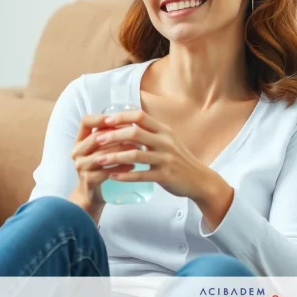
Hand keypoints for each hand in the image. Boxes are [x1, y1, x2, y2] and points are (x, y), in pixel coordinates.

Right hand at [69, 114, 138, 210]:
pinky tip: (133, 166)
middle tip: (137, 135)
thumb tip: (133, 117)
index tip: (120, 118)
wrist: (92, 194)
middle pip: (96, 137)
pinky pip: (106, 172)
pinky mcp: (88, 180)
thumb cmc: (101, 167)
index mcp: (80, 140)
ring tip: (138, 150)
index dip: (102, 118)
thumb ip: (110, 134)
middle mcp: (77, 152)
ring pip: (102, 155)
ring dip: (122, 151)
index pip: (86, 121)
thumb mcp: (102, 149)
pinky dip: (121, 168)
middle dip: (118, 135)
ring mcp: (80, 167)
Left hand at [94, 110, 230, 206]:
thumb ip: (151, 133)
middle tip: (97, 140)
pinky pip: (141, 175)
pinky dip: (125, 175)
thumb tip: (127, 124)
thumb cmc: (179, 160)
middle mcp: (165, 142)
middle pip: (135, 133)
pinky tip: (112, 176)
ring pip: (135, 155)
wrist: (199, 179)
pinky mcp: (165, 176)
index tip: (106, 121)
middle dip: (113, 136)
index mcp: (164, 131)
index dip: (122, 117)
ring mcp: (166, 159)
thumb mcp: (169, 141)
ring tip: (99, 160)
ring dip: (114, 156)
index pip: (140, 116)